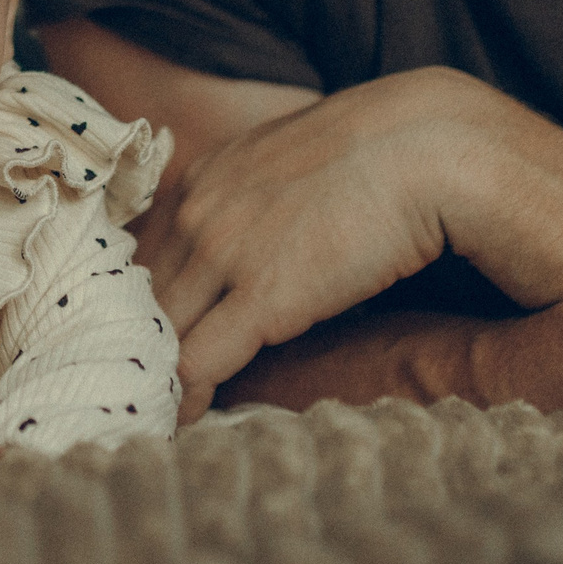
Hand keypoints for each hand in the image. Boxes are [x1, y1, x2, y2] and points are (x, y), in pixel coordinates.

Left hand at [156, 73, 473, 421]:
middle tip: (143, 381)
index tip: (151, 336)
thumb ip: (252, 201)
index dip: (145, 304)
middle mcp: (196, 213)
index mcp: (200, 180)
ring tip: (158, 410)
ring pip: (161, 332)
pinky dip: (188, 396)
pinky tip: (187, 417)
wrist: (423, 146)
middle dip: (140, 342)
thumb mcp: (285, 164)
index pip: (144, 258)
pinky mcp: (261, 297)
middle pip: (143, 297)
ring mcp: (222, 253)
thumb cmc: (372, 156)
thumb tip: (253, 241)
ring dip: (159, 374)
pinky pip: (197, 361)